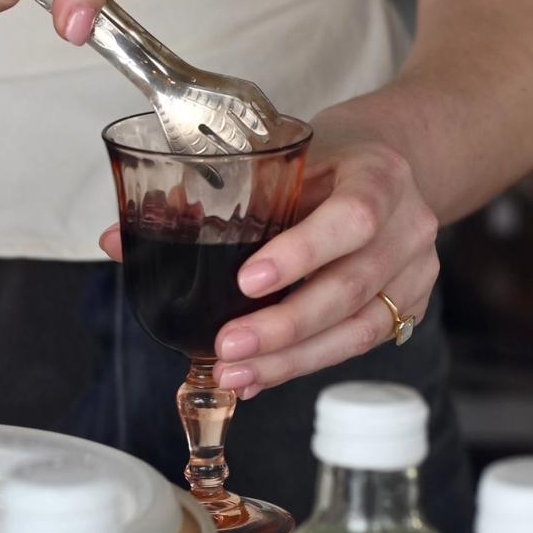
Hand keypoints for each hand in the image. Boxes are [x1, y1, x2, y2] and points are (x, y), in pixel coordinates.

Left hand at [100, 116, 439, 392]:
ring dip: (291, 358)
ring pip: (356, 329)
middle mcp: (408, 227)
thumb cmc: (332, 157)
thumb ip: (211, 197)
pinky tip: (262, 375)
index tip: (247, 279)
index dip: (302, 253)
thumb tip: (117, 241)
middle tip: (228, 347)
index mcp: (381, 176)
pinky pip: (356, 345)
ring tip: (236, 374)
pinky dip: (303, 364)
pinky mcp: (407, 307)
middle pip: (351, 287)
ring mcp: (414, 272)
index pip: (352, 218)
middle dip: (284, 326)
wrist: (396, 161)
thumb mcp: (283, 156)